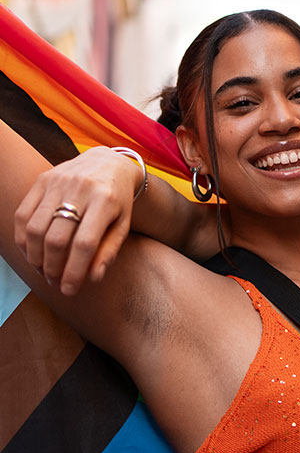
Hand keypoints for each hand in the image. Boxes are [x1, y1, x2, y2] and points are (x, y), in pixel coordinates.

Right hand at [14, 147, 141, 294]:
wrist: (110, 162)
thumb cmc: (118, 200)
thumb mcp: (123, 224)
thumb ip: (109, 251)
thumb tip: (93, 278)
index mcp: (105, 199)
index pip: (84, 243)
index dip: (74, 271)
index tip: (69, 290)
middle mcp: (80, 188)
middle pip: (56, 238)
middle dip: (52, 268)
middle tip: (55, 282)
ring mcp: (58, 181)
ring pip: (35, 229)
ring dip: (35, 257)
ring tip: (44, 270)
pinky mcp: (42, 179)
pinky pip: (23, 214)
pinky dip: (22, 239)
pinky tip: (32, 253)